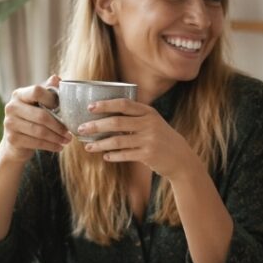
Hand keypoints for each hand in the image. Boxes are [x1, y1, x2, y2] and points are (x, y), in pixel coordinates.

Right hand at [0, 74, 71, 163]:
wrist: (16, 141)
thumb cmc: (32, 118)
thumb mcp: (39, 103)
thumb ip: (48, 91)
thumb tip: (56, 78)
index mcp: (19, 94)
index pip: (37, 91)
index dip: (52, 99)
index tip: (64, 109)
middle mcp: (11, 107)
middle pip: (41, 116)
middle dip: (59, 126)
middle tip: (70, 132)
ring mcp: (9, 123)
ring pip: (40, 131)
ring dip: (57, 137)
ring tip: (67, 140)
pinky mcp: (12, 139)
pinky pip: (36, 143)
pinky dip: (50, 146)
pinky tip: (59, 147)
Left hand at [77, 99, 197, 179]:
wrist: (181, 158)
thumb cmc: (162, 138)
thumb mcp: (153, 122)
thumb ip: (136, 116)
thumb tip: (106, 114)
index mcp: (149, 112)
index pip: (124, 104)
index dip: (106, 104)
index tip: (90, 107)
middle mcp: (149, 124)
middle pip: (117, 123)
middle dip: (96, 125)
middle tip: (81, 128)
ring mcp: (149, 140)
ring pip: (117, 141)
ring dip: (100, 144)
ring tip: (87, 146)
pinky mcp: (148, 155)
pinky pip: (125, 155)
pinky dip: (113, 155)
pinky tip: (105, 156)